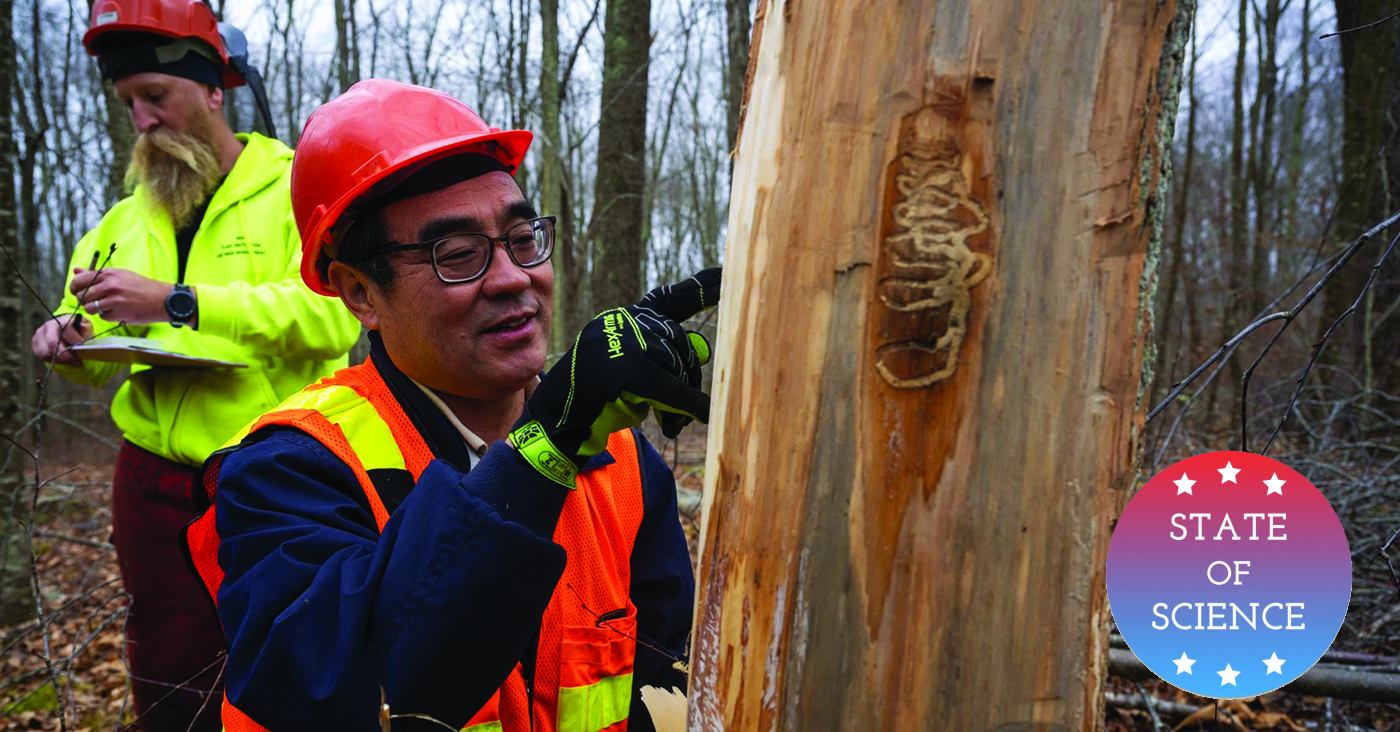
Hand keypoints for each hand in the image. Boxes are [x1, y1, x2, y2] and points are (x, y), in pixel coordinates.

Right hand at [31, 314, 93, 366]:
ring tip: (71, 361)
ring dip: (60, 360)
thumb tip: (83, 329)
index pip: (66, 329)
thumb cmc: (76, 329)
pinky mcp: (35, 344)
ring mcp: (39, 335)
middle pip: (52, 343)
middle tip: (77, 362)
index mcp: (61, 320)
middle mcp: (48, 326)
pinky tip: (63, 360)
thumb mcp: (84, 326)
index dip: (75, 340)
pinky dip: (53, 360)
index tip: (84, 349)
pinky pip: (42, 356)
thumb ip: (85, 328)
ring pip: (46, 352)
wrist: (63, 328)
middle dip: (66, 355)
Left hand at [69, 267, 177, 324]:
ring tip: (107, 306)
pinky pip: (102, 317)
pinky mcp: (119, 314)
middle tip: (94, 301)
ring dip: (95, 309)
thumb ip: (95, 274)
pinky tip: (118, 311)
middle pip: (82, 296)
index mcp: (109, 273)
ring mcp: (114, 300)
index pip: (79, 280)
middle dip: (85, 300)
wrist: (162, 299)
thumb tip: (75, 270)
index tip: (77, 292)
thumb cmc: (141, 286)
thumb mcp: (119, 275)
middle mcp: (110, 285)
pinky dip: (108, 316)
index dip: (74, 288)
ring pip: (89, 308)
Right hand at [511, 267, 721, 487]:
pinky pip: (670, 387)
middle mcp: (624, 322)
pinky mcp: (625, 367)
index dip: (700, 288)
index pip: (669, 299)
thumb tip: (707, 351)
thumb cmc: (598, 401)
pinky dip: (684, 406)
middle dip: (687, 379)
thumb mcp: (634, 373)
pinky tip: (689, 419)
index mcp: (626, 319)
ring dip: (679, 401)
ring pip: (675, 367)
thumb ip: (667, 360)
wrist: (557, 423)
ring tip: (671, 424)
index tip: (725, 274)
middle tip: (683, 412)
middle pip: (679, 343)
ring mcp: (621, 340)